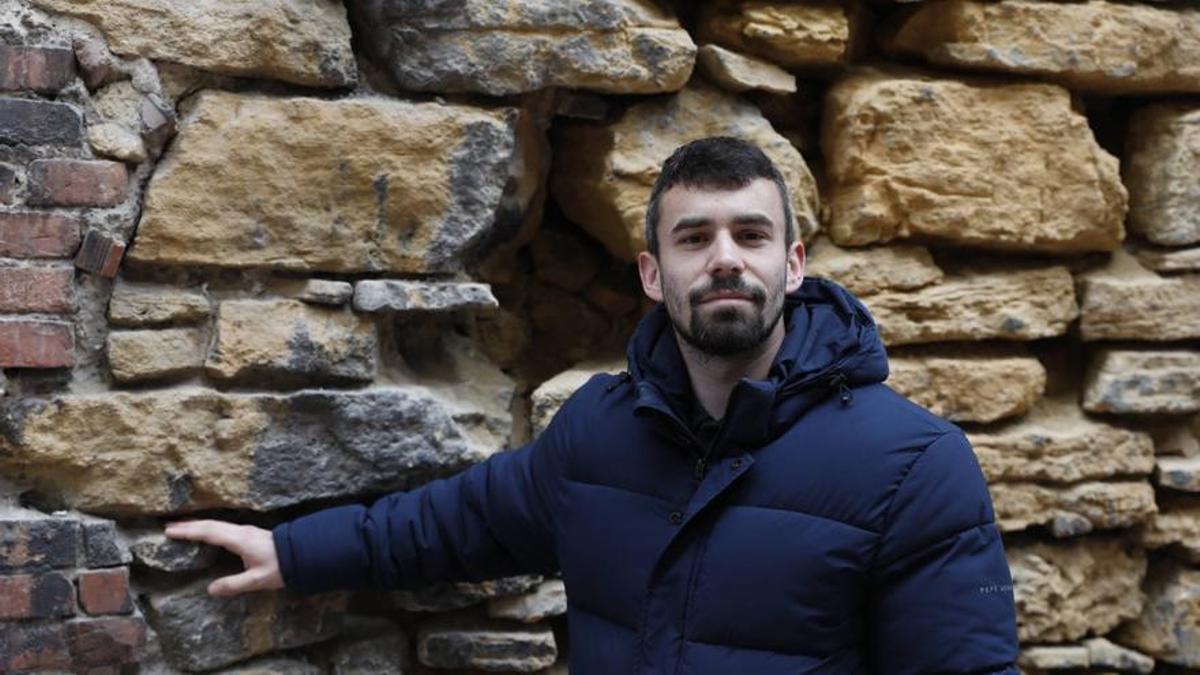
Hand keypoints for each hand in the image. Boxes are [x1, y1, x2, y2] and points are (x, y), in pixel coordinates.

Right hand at [163, 520, 284, 596]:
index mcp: (238, 540)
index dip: (188, 531)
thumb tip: (210, 589)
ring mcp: (245, 531)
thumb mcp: (257, 580)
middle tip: (168, 527)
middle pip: (210, 525)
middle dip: (189, 526)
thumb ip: (234, 585)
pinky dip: (208, 529)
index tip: (169, 530)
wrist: (303, 553)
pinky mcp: (248, 534)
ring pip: (216, 525)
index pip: (208, 532)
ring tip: (182, 528)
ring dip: (198, 526)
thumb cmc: (280, 567)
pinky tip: (206, 534)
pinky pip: (222, 528)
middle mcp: (240, 532)